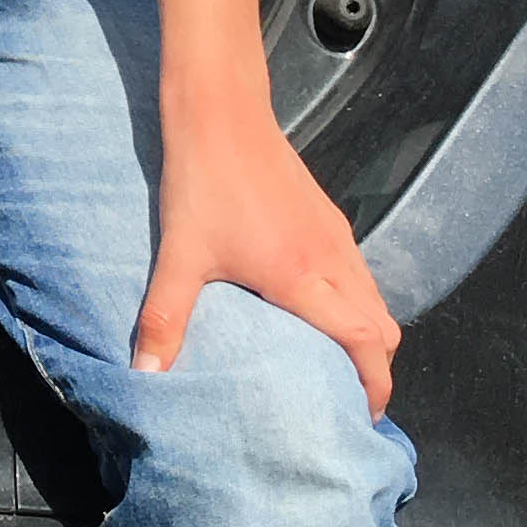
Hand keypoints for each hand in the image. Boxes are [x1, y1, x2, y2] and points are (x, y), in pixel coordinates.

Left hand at [133, 83, 400, 416]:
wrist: (221, 110)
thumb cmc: (203, 181)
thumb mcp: (180, 254)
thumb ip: (165, 318)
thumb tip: (144, 373)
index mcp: (304, 276)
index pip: (365, 340)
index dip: (374, 384)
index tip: (362, 416)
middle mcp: (333, 257)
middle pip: (382, 326)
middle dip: (375, 368)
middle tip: (346, 397)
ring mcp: (336, 234)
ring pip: (375, 298)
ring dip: (366, 334)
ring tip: (333, 363)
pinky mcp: (328, 217)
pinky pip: (359, 273)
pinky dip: (356, 303)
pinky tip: (318, 309)